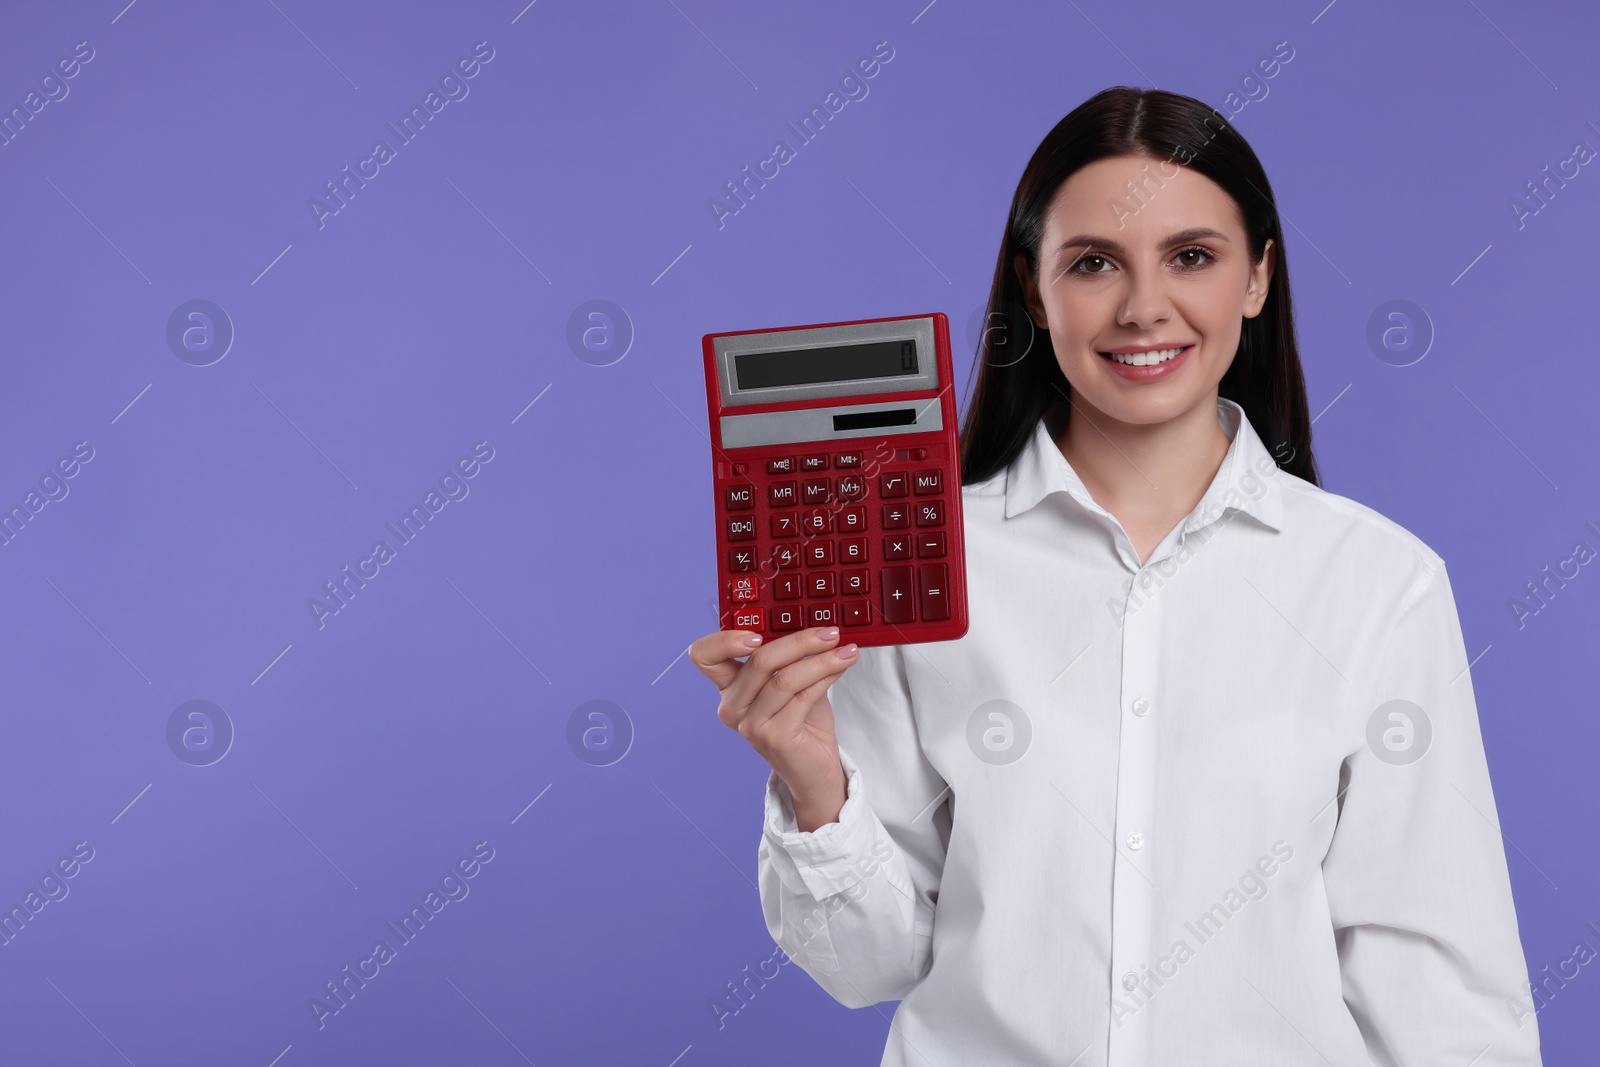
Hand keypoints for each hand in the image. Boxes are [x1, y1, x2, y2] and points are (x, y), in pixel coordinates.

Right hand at [689, 625, 856, 829]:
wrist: (815, 770)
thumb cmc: (803, 721)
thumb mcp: (792, 681)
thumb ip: (791, 657)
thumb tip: (817, 627)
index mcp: (729, 687)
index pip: (704, 656)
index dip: (724, 640)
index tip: (757, 632)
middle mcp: (732, 707)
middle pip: (759, 661)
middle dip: (799, 641)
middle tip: (830, 632)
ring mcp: (751, 725)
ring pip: (785, 678)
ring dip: (821, 659)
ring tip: (846, 650)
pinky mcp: (775, 737)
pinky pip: (803, 695)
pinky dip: (826, 676)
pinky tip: (842, 666)